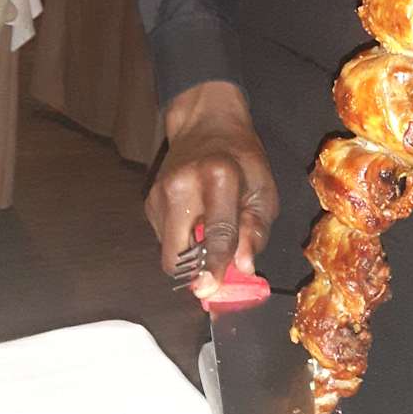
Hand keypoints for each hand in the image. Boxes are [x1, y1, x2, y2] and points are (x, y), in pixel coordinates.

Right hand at [145, 80, 278, 297]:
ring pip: (168, 252)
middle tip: (214, 272)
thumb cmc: (241, 157)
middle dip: (194, 272)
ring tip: (209, 235)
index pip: (216, 234)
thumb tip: (244, 267)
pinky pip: (164, 239)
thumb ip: (256, 229)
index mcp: (218, 177)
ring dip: (189, 257)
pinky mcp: (149, 201)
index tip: (212, 291)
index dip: (215, 266)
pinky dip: (181, 242)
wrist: (206, 123)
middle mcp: (182, 186)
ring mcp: (159, 193)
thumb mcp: (263, 188)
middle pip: (176, 253)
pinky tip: (196, 222)